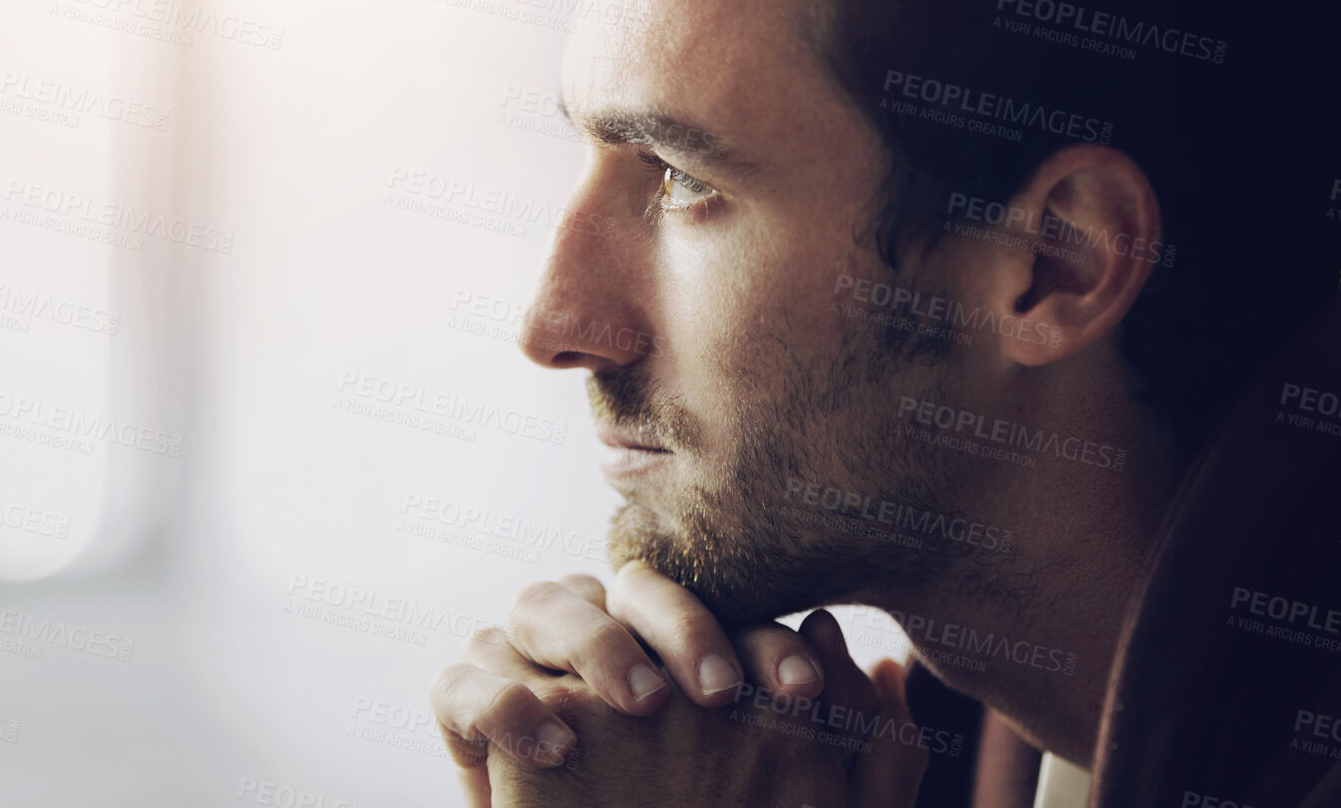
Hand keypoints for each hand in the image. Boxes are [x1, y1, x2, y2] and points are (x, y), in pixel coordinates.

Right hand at [430, 563, 926, 806]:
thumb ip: (866, 756)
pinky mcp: (470, 709)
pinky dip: (501, 703)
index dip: (763, 638)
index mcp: (681, 651)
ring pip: (543, 600)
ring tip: (641, 706)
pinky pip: (462, 678)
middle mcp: (608, 640)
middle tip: (719, 694)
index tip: (806, 689)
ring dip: (595, 643)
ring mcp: (532, 667)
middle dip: (679, 624)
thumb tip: (878, 669)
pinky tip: (556, 746)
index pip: (722, 612)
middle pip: (630, 585)